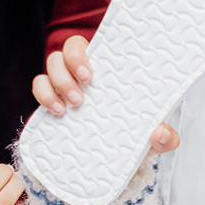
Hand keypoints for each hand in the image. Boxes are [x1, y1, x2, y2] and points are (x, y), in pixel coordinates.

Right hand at [32, 35, 180, 152]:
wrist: (118, 158)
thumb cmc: (135, 135)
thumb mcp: (153, 136)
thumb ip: (164, 136)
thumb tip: (162, 133)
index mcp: (110, 71)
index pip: (92, 46)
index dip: (82, 52)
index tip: (90, 73)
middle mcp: (85, 73)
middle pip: (66, 51)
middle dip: (70, 66)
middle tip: (84, 89)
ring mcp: (67, 85)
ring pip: (50, 67)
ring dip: (57, 83)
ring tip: (71, 107)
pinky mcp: (53, 101)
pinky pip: (40, 87)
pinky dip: (44, 96)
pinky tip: (57, 112)